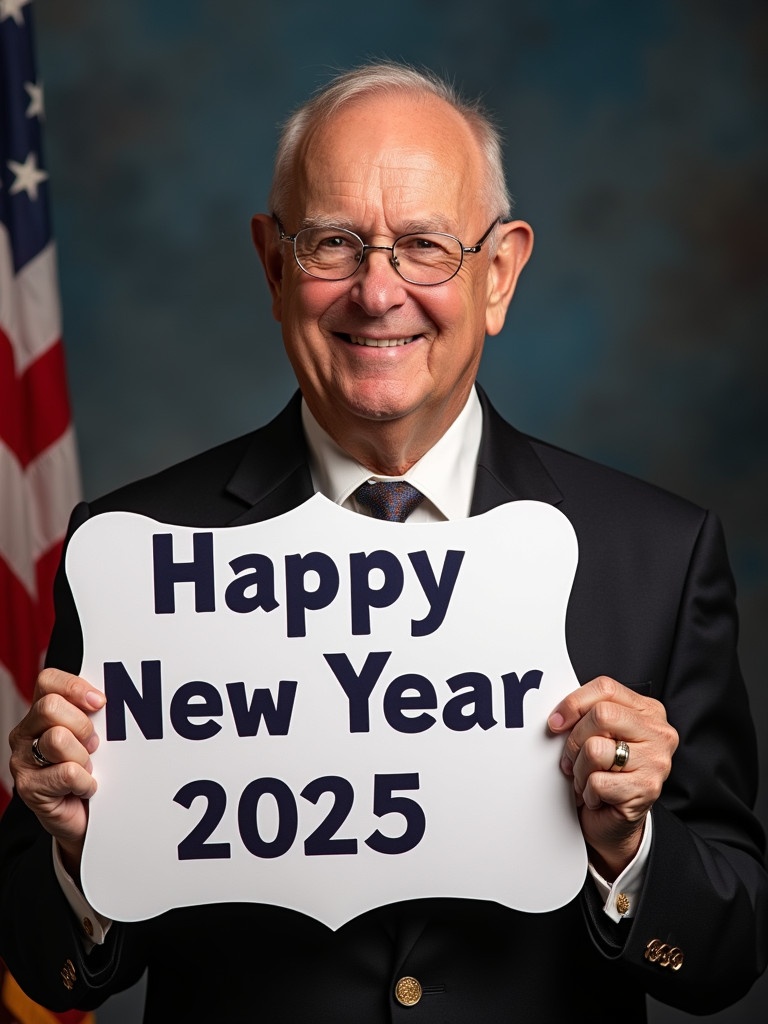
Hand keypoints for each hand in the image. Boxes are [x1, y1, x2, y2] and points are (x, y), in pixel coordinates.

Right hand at [8, 668, 105, 875]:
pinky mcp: (29, 788)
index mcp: (40, 713)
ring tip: (87, 767)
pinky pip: (68, 773)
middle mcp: (25, 733)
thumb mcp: (92, 735)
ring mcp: (22, 761)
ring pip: (57, 739)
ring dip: (83, 757)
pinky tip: (84, 788)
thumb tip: (108, 698)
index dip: (75, 687)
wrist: (82, 817)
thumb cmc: (89, 769)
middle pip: (51, 708)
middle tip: (93, 745)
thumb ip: (92, 713)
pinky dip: (85, 782)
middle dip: (82, 725)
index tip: (100, 702)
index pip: (48, 681)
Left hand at [548, 675, 677, 879]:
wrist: (616, 822)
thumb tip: (559, 715)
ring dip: (580, 770)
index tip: (556, 722)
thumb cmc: (605, 773)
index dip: (574, 702)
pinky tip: (597, 796)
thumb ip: (588, 716)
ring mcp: (656, 762)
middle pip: (601, 715)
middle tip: (572, 759)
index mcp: (648, 711)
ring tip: (587, 779)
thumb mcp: (599, 735)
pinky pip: (598, 781)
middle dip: (575, 740)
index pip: (606, 688)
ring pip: (595, 749)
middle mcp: (659, 733)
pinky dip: (588, 792)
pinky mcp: (647, 789)